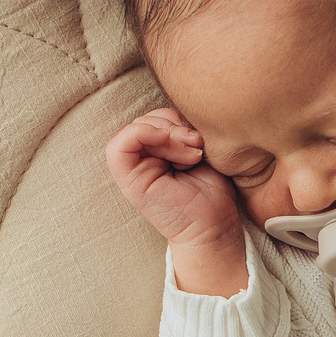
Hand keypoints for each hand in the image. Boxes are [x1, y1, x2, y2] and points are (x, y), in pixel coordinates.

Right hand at [104, 108, 245, 293]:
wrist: (215, 225)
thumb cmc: (211, 190)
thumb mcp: (200, 149)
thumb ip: (183, 129)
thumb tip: (179, 112)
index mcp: (156, 150)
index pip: (157, 116)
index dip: (177, 118)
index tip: (200, 138)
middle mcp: (142, 158)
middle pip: (147, 118)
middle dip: (175, 125)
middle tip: (198, 146)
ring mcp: (133, 169)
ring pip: (137, 127)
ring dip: (169, 134)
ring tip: (193, 155)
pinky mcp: (128, 181)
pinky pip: (120, 146)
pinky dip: (144, 135)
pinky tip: (173, 148)